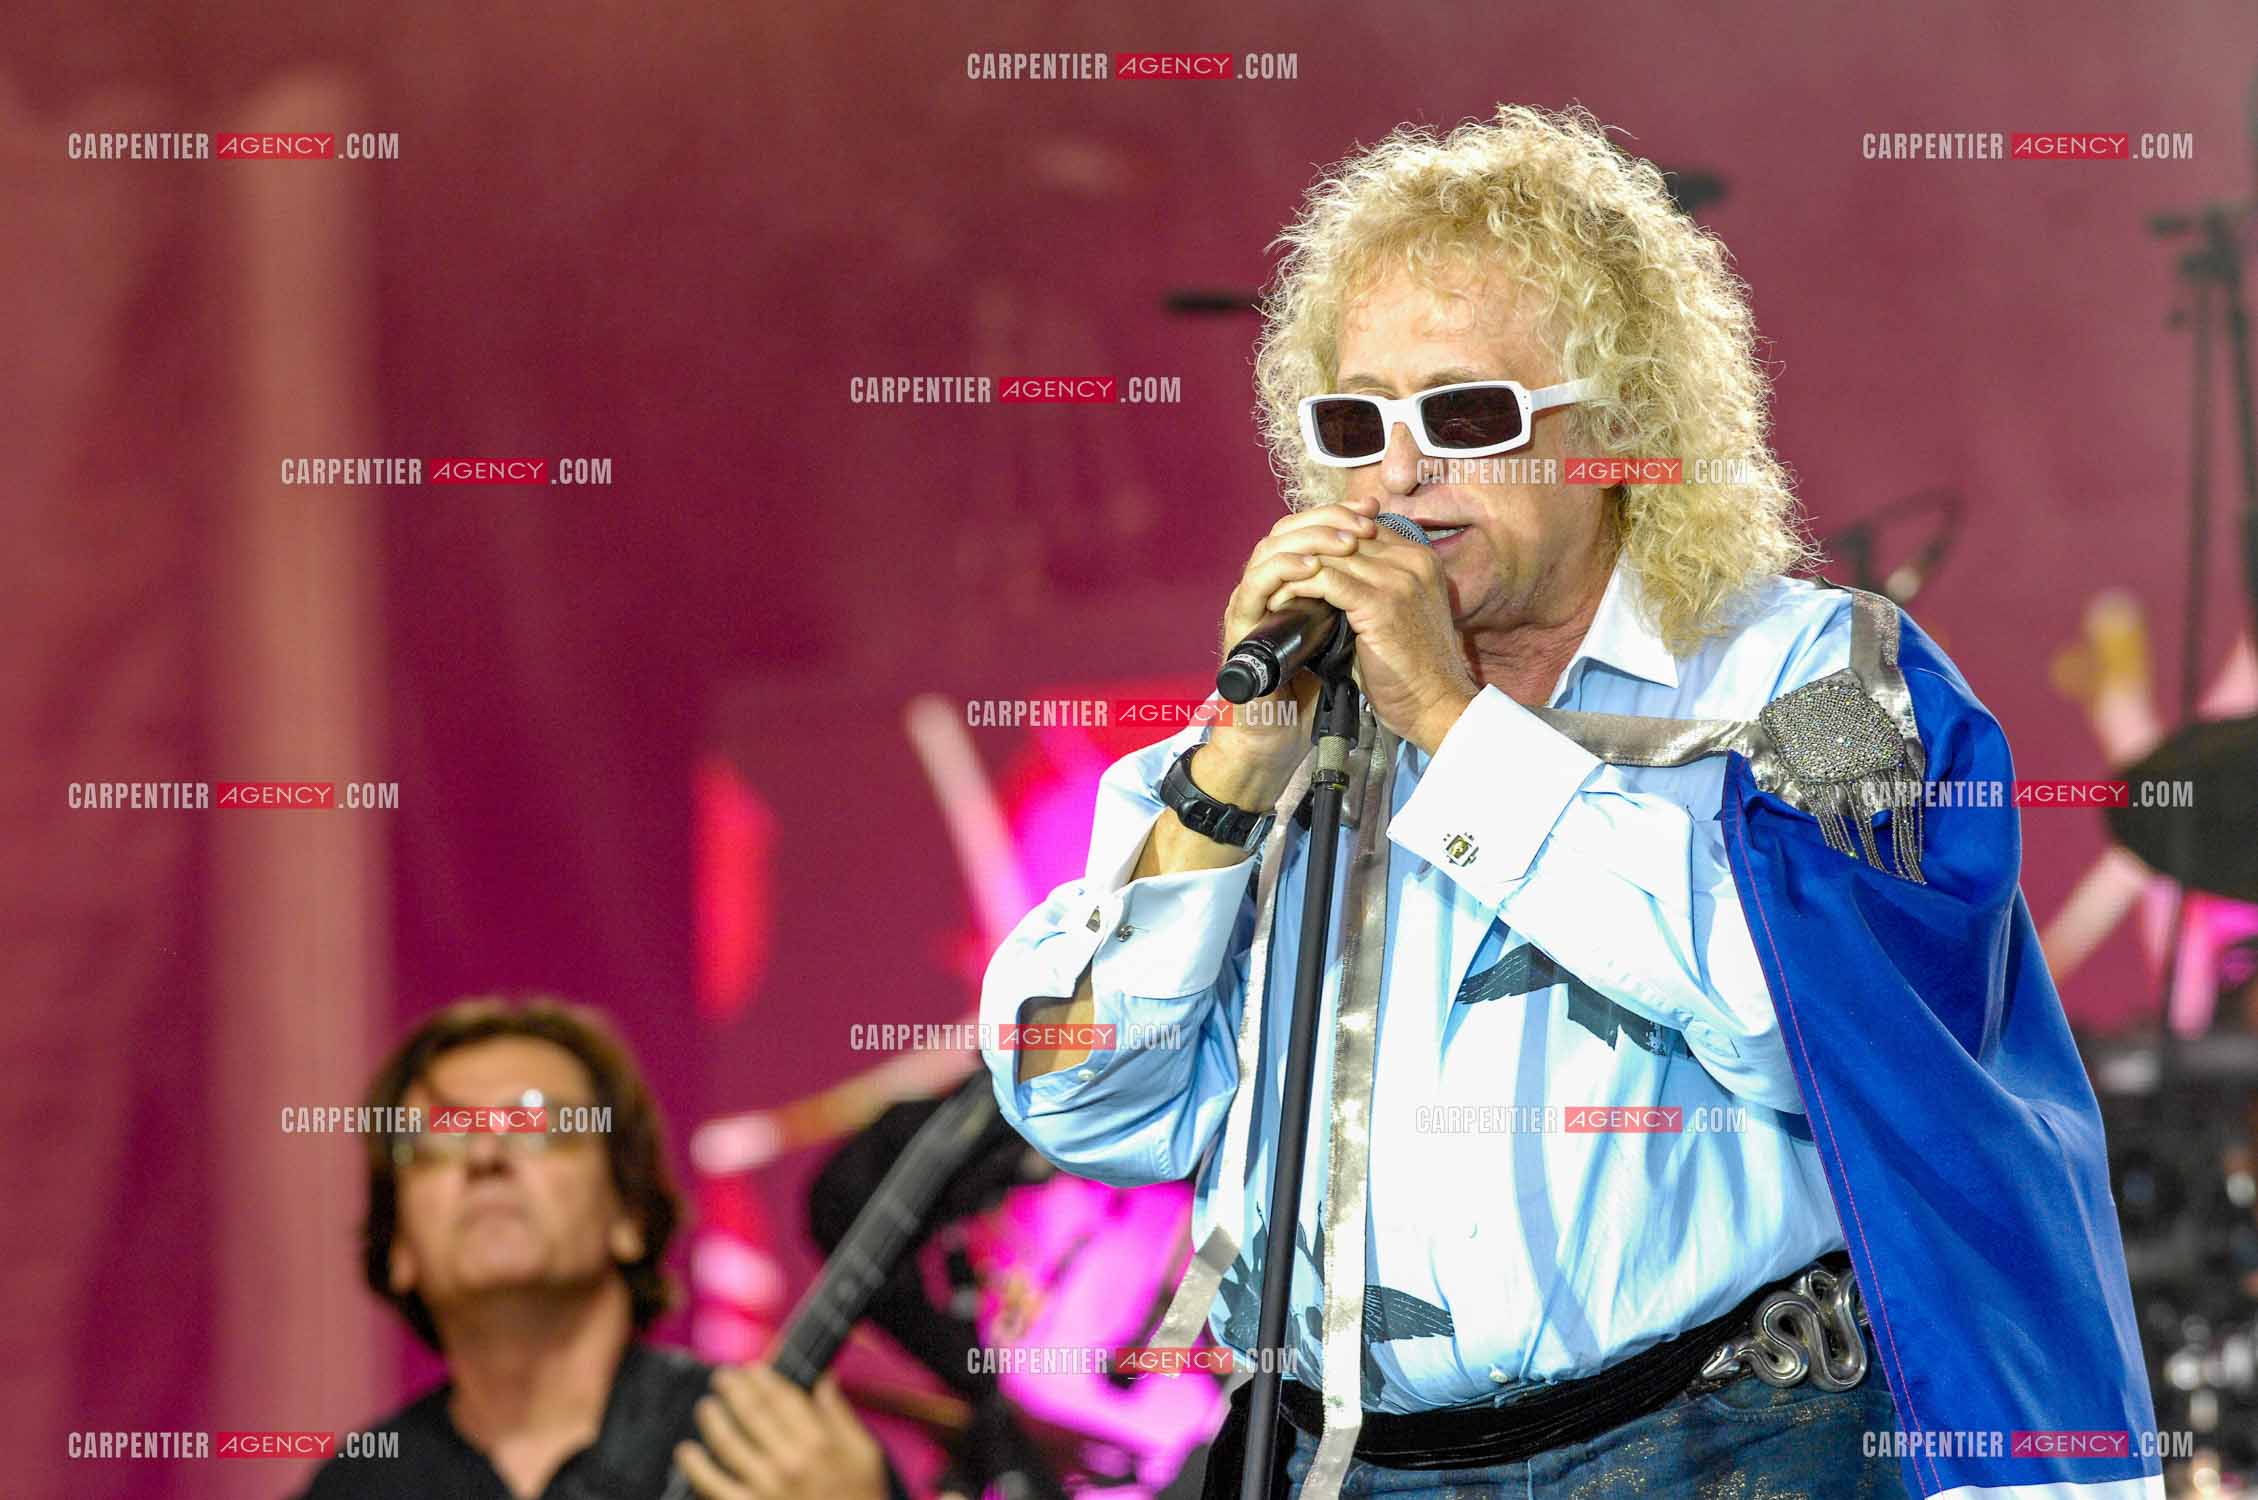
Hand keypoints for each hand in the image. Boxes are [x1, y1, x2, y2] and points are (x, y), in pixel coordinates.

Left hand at [676, 1367, 888, 1499]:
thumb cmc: (860, 1499)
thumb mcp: (865, 1455)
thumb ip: (840, 1416)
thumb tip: (824, 1379)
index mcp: (820, 1444)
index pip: (784, 1399)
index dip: (764, 1379)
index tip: (752, 1368)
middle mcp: (790, 1462)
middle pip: (753, 1414)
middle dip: (734, 1390)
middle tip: (721, 1377)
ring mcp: (767, 1489)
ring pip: (729, 1444)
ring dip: (713, 1420)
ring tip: (706, 1407)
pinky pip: (715, 1487)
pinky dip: (696, 1468)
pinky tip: (686, 1452)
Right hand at [1209, 497, 1390, 793]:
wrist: (1283, 730)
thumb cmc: (1313, 684)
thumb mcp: (1344, 630)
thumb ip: (1353, 596)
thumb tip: (1387, 564)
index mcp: (1288, 581)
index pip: (1308, 529)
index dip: (1339, 514)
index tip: (1372, 511)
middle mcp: (1265, 583)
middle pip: (1288, 528)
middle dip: (1328, 519)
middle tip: (1362, 522)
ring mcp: (1250, 601)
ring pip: (1270, 547)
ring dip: (1310, 539)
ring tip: (1346, 543)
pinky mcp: (1239, 623)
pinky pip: (1256, 583)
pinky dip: (1284, 570)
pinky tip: (1313, 570)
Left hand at [1257, 505, 1478, 754]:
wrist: (1436, 705)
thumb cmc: (1413, 669)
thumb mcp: (1397, 614)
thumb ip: (1373, 588)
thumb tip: (1325, 576)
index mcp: (1420, 558)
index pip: (1360, 527)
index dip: (1323, 540)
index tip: (1294, 560)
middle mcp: (1413, 560)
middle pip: (1343, 534)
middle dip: (1303, 551)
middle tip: (1274, 571)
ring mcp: (1399, 579)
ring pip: (1330, 553)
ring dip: (1294, 569)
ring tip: (1271, 587)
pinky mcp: (1382, 603)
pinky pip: (1326, 580)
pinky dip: (1298, 587)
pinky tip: (1281, 600)